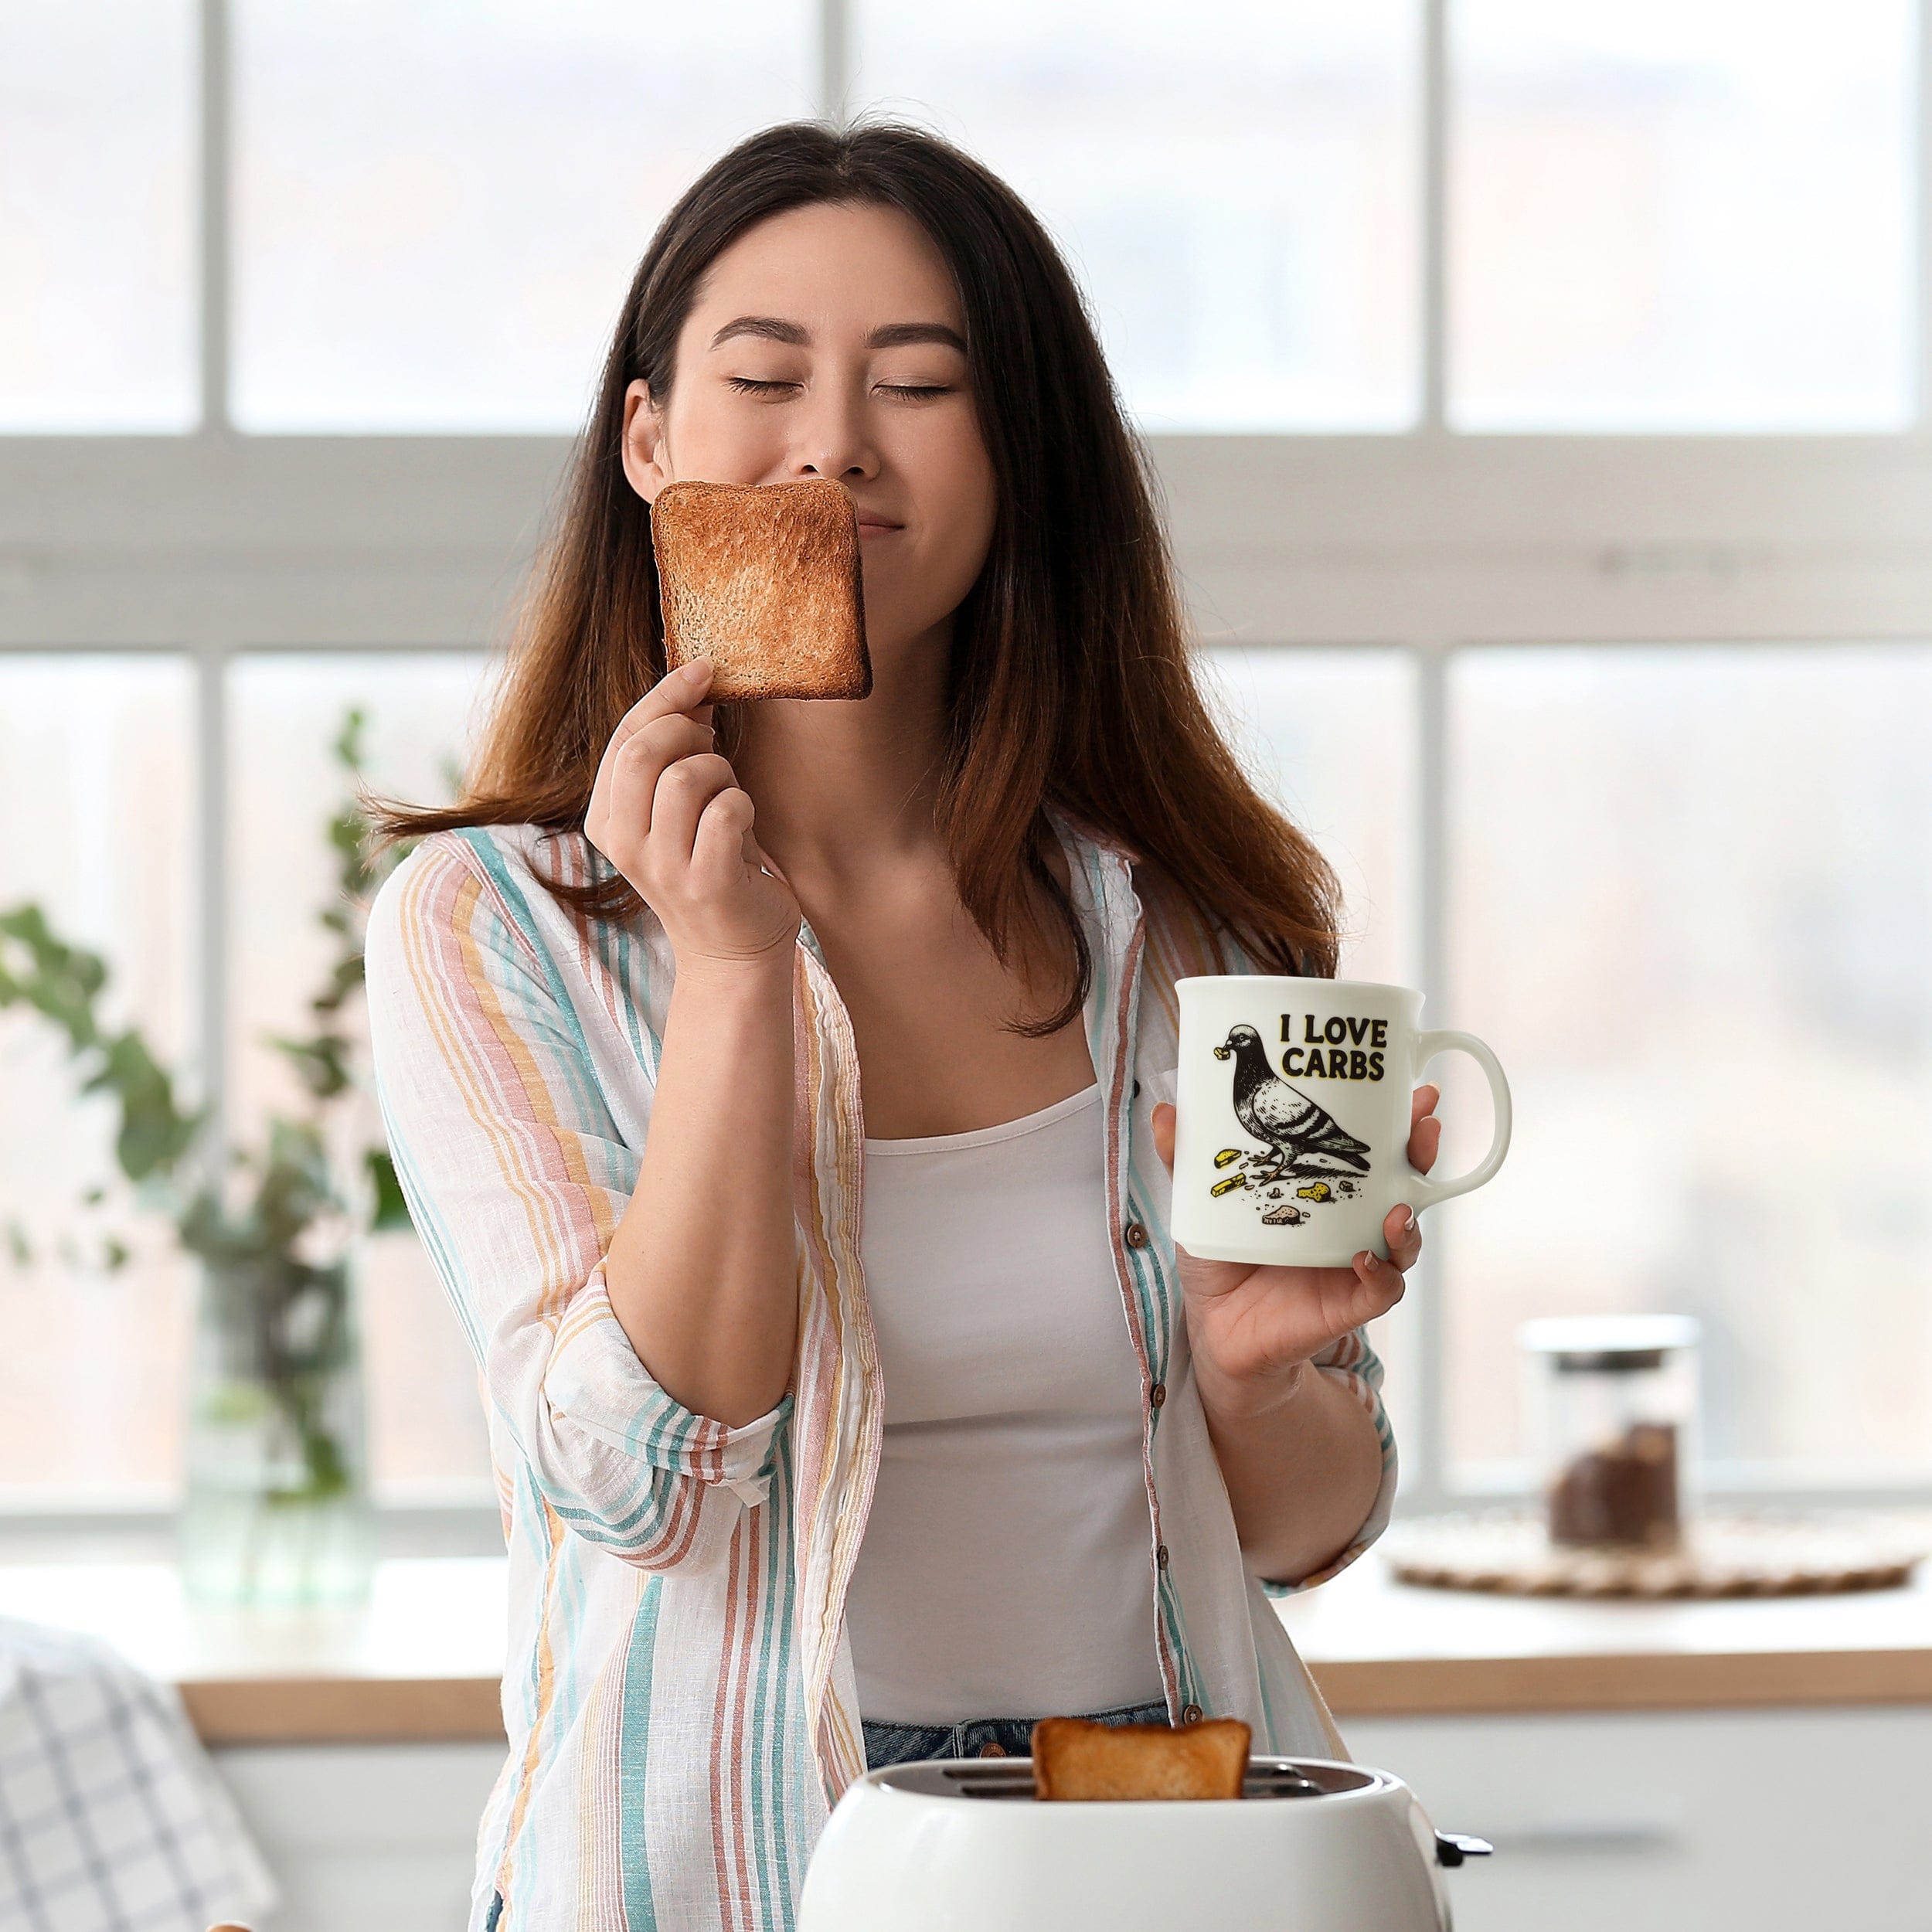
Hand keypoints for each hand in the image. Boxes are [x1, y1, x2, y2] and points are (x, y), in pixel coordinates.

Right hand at [583, 658, 800, 972]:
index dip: (665, 695)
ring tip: (730, 800)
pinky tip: (744, 830)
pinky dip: (744, 807)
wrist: (733, 951)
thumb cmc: (712, 865)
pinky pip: (727, 810)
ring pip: (688, 776)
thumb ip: (677, 754)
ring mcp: (662, 868)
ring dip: (723, 774)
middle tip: (715, 746)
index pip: (624, 737)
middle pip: (644, 750)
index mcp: (605, 820)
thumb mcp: (680, 807)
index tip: (704, 670)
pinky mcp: (705, 883)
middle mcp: (623, 844)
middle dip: (689, 731)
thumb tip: (694, 687)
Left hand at [1150, 1085, 1441, 1415]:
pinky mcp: (1348, 1303)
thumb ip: (1186, 1159)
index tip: (1417, 1092)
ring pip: (1404, 1238)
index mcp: (1327, 1188)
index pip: (1374, 1147)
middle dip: (1421, 1154)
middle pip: (1405, 1183)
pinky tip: (1363, 1258)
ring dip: (1410, 1221)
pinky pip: (1382, 1289)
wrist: (1217, 1324)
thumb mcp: (1201, 1202)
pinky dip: (1381, 1274)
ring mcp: (1355, 1261)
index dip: (1400, 1120)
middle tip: (1424, 1129)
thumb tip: (1164, 1111)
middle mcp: (1351, 1220)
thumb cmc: (1220, 1256)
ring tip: (1399, 1207)